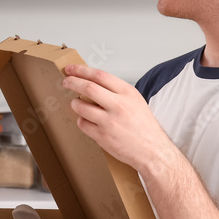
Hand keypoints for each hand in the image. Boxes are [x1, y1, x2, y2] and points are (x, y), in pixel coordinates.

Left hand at [61, 64, 177, 174]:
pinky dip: (81, 120)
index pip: (100, 75)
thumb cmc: (144, 126)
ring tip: (76, 103)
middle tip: (65, 82)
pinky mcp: (103, 136)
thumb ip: (116, 91)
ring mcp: (110, 122)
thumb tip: (93, 82)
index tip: (71, 69)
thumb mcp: (136, 101)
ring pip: (81, 107)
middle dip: (72, 82)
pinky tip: (86, 120)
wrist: (152, 150)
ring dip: (74, 103)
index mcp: (128, 93)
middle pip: (88, 87)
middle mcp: (119, 105)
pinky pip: (83, 124)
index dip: (82, 70)